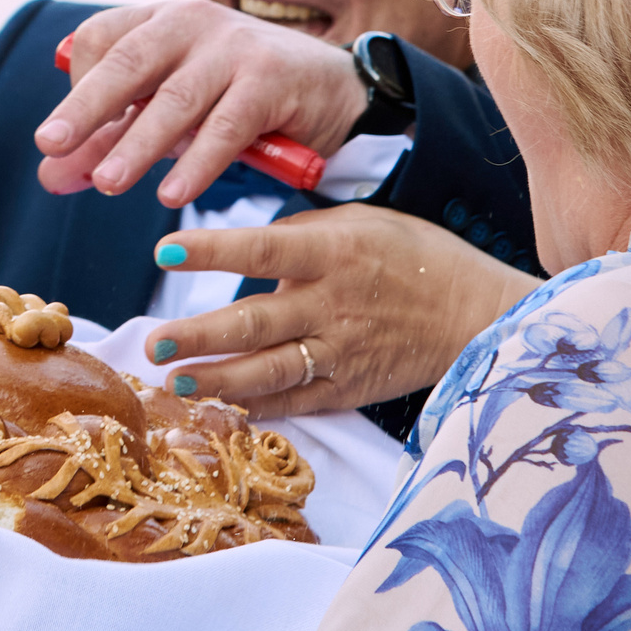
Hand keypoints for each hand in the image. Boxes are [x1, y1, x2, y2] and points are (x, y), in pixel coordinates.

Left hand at [34, 0, 368, 206]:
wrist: (335, 91)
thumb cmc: (240, 100)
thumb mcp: (173, 113)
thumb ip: (115, 139)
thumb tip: (51, 177)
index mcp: (160, 18)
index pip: (99, 40)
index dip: (75, 88)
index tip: (62, 138)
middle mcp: (191, 21)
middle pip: (126, 62)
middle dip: (85, 107)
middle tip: (51, 146)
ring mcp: (233, 46)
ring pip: (174, 99)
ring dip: (137, 144)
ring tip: (107, 184)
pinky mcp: (270, 78)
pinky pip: (225, 126)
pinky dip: (197, 162)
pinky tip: (172, 193)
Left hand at [145, 206, 537, 417]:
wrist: (478, 315)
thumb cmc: (416, 258)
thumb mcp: (362, 223)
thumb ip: (302, 232)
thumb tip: (249, 244)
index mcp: (335, 252)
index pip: (262, 247)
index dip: (211, 251)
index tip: (164, 251)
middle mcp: (334, 304)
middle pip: (255, 323)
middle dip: (198, 337)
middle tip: (153, 344)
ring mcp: (341, 351)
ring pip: (268, 372)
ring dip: (216, 380)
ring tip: (173, 381)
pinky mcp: (350, 388)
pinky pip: (295, 401)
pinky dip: (256, 407)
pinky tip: (220, 406)